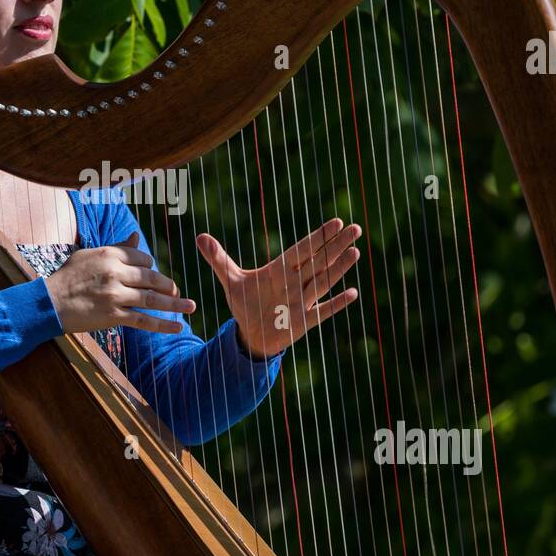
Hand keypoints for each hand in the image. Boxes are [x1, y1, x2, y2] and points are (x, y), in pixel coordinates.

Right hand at [43, 233, 196, 333]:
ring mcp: (115, 295)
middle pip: (152, 278)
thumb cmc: (68, 277)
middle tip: (177, 292)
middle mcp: (115, 272)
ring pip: (152, 299)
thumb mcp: (90, 255)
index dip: (150, 267)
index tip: (151, 277)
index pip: (143, 258)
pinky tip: (178, 326)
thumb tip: (137, 236)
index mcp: (110, 254)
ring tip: (191, 306)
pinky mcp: (113, 316)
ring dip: (175, 304)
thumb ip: (117, 247)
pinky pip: (144, 321)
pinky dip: (163, 325)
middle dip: (168, 286)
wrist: (48, 303)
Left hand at [196, 218, 362, 359]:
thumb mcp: (230, 280)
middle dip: (336, 245)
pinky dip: (336, 304)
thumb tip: (199, 237)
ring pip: (324, 281)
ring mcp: (302, 300)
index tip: (336, 222)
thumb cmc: (245, 302)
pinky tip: (352, 293)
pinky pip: (323, 311)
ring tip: (356, 252)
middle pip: (319, 260)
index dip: (319, 237)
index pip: (303, 249)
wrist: (250, 333)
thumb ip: (218, 259)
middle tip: (357, 228)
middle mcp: (296, 282)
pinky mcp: (304, 320)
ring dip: (339, 268)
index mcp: (280, 269)